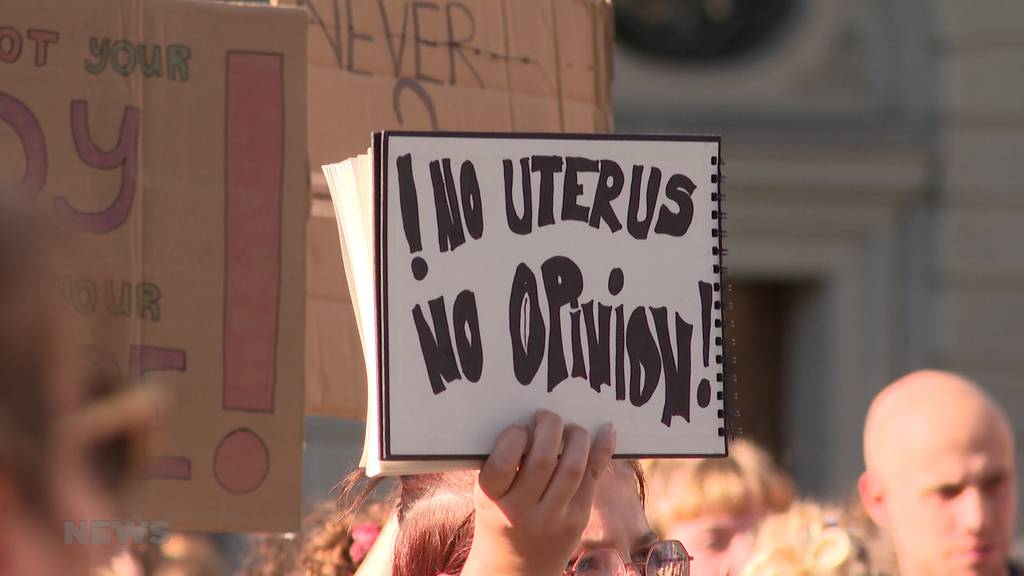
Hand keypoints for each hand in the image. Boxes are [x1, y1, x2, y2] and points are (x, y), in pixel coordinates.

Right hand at [461, 410, 615, 575]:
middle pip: (542, 461)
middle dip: (549, 427)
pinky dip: (601, 450)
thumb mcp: (490, 493)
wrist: (516, 566)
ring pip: (572, 468)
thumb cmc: (500, 515)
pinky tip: (606, 431)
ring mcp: (553, 518)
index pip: (504, 462)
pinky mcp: (577, 519)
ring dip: (576, 437)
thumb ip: (505, 462)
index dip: (515, 436)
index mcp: (492, 501)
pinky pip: (593, 478)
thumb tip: (534, 422)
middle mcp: (522, 513)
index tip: (520, 428)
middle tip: (547, 416)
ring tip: (569, 428)